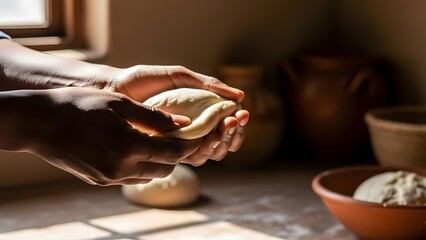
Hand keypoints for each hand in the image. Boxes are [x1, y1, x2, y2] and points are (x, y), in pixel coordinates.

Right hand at [9, 87, 202, 185]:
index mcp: (128, 147)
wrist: (39, 123)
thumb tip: (183, 123)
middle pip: (164, 169)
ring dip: (158, 162)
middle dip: (175, 156)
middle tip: (178, 138)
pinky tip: (136, 149)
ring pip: (148, 176)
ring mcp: (108, 178)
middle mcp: (120, 168)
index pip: (172, 154)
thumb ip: (154, 117)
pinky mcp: (98, 181)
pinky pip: (129, 177)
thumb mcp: (119, 104)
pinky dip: (140, 166)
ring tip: (158, 142)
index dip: (188, 146)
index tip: (196, 136)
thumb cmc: (79, 105)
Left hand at [108, 65, 249, 164]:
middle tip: (236, 119)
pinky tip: (210, 136)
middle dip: (235, 133)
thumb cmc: (143, 81)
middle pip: (222, 142)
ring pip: (210, 152)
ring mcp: (178, 143)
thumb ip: (206, 84)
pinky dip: (205, 148)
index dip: (238, 124)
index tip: (243, 113)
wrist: (113, 90)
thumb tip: (240, 95)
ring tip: (226, 124)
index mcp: (196, 114)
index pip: (225, 127)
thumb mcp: (179, 76)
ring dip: (223, 141)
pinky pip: (191, 157)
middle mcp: (190, 132)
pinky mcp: (165, 151)